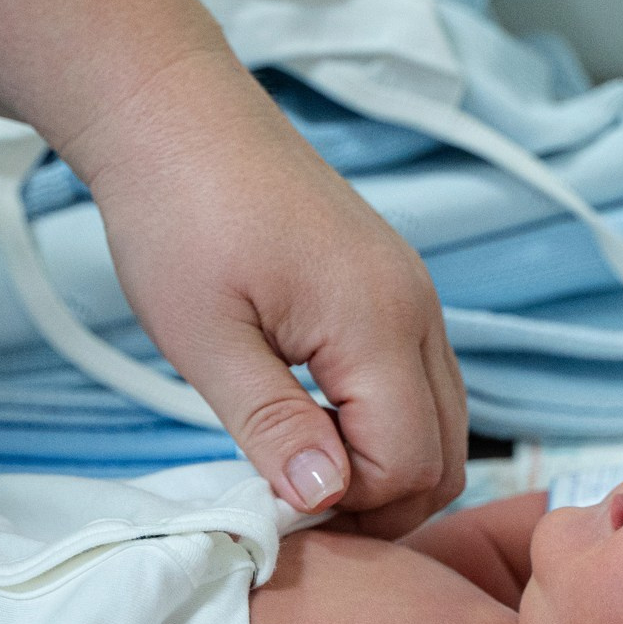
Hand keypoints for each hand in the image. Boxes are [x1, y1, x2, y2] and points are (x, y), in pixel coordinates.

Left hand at [76, 50, 467, 538]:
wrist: (175, 117)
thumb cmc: (177, 216)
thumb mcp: (205, 338)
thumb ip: (271, 423)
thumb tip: (324, 499)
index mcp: (378, 322)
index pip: (410, 464)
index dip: (350, 506)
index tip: (276, 500)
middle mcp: (418, 309)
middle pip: (447, 454)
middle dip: (381, 499)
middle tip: (292, 498)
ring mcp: (413, 294)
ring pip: (443, 420)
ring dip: (384, 461)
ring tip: (297, 458)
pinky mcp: (393, 286)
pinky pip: (421, 380)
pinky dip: (384, 419)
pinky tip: (311, 415)